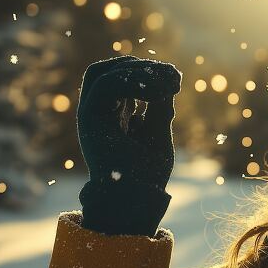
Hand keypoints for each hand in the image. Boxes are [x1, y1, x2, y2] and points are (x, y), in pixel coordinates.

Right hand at [76, 55, 181, 235]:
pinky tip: (157, 93)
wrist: (134, 200)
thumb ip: (159, 106)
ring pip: (100, 74)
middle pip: (105, 71)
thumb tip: (168, 78)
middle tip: (169, 74)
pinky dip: (131, 81)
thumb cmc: (147, 174)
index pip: (122, 79)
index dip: (147, 72)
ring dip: (136, 71)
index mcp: (117, 117)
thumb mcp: (159, 132)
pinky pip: (104, 86)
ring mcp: (93, 116)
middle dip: (138, 66)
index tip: (176, 79)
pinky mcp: (91, 120)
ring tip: (165, 83)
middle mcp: (101, 114)